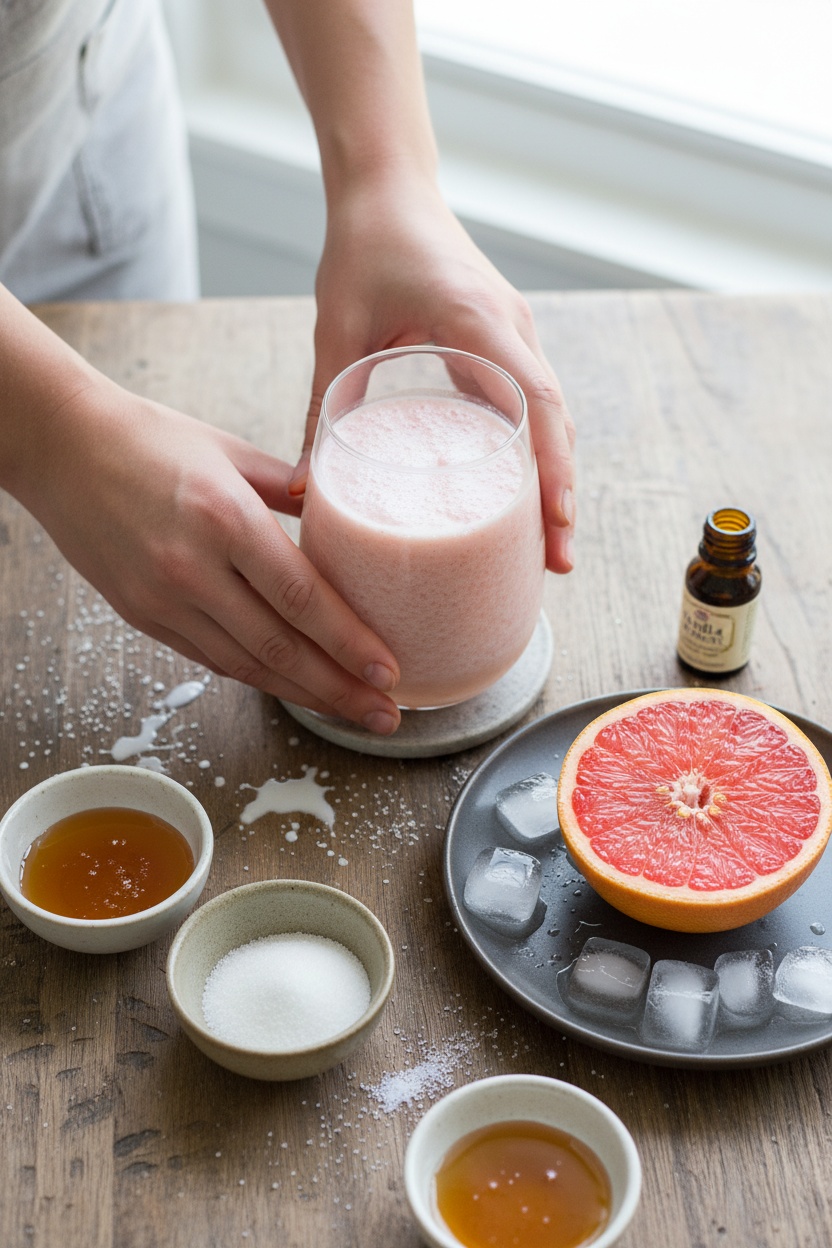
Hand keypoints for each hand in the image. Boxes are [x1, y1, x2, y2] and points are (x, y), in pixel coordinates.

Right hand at [11, 376, 401, 732]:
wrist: (60, 445)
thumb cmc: (148, 438)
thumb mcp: (231, 451)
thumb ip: (291, 490)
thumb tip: (345, 518)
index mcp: (224, 518)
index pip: (301, 597)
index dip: (349, 642)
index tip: (387, 672)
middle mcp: (192, 568)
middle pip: (280, 647)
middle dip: (340, 689)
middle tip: (386, 715)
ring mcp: (162, 599)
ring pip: (247, 665)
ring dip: (304, 695)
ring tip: (351, 712)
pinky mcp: (142, 617)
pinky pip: (212, 658)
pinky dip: (257, 677)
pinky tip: (294, 688)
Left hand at [290, 176, 575, 572]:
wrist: (387, 185)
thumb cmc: (363, 245)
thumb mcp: (337, 329)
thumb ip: (324, 406)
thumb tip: (304, 490)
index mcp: (479, 321)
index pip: (537, 402)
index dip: (553, 467)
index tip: (558, 523)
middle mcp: (510, 329)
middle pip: (556, 422)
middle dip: (560, 493)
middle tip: (556, 561)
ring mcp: (512, 334)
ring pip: (549, 416)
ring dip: (553, 476)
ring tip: (545, 542)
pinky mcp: (501, 341)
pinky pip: (529, 402)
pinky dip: (533, 449)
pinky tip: (517, 492)